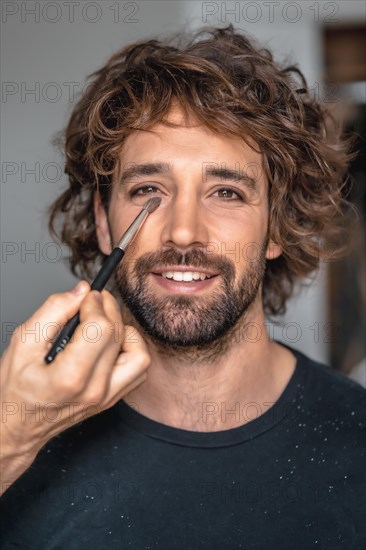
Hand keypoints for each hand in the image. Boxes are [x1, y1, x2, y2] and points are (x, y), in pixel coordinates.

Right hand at [0, 281, 149, 493]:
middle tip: (92, 302)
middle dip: (108, 309)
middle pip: (119, 334)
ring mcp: (107, 397)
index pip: (101, 327)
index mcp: (70, 377)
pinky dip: (129, 350)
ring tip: (102, 326)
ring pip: (138, 352)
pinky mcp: (113, 399)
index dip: (95, 303)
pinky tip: (108, 344)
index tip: (85, 297)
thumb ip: (54, 310)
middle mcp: (94, 390)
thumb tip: (81, 291)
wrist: (16, 425)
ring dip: (124, 331)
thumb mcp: (23, 341)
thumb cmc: (15, 388)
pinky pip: (138, 369)